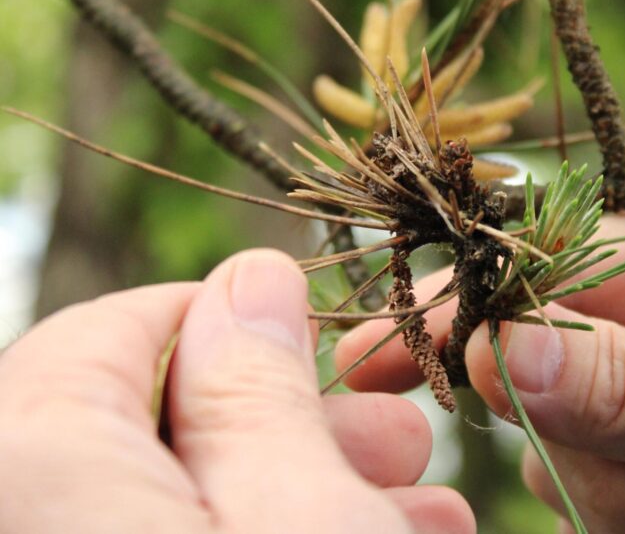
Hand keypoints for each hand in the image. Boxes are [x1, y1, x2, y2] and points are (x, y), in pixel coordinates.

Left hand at [0, 249, 472, 533]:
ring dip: (303, 490)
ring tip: (422, 511)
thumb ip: (258, 385)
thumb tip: (251, 276)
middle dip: (293, 424)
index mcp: (28, 465)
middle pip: (145, 431)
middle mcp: (20, 514)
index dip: (231, 318)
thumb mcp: (303, 511)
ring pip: (171, 503)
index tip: (324, 340)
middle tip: (402, 439)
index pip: (107, 335)